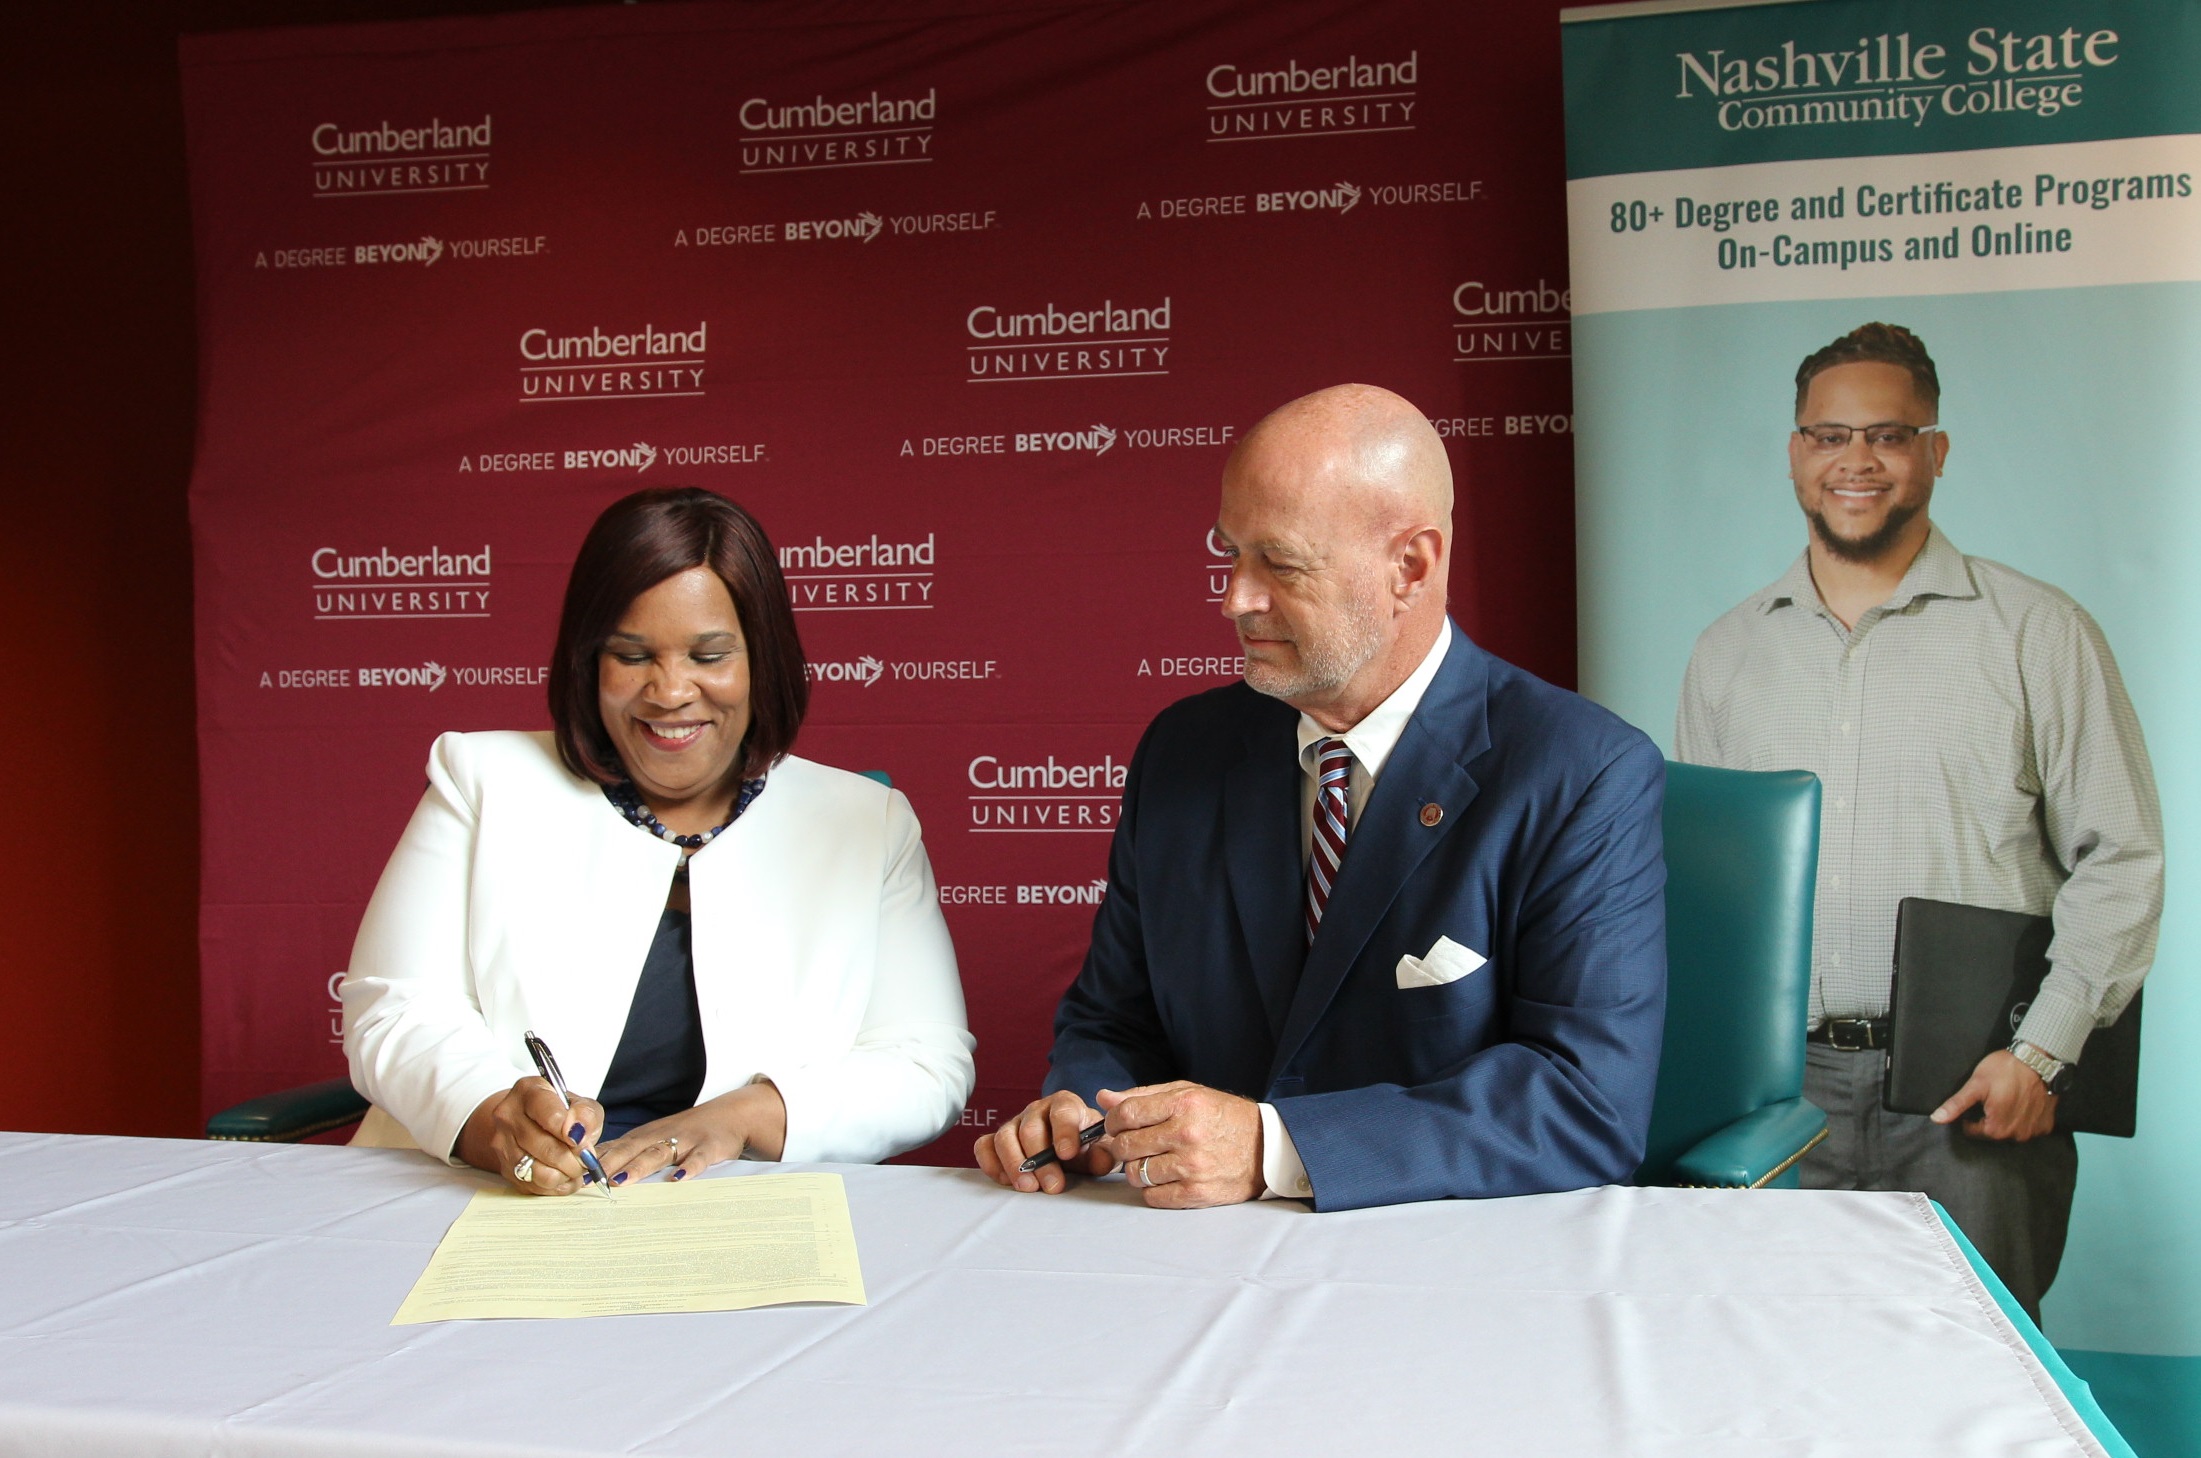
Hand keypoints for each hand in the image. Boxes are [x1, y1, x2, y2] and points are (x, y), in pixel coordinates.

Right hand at [456, 1078, 605, 1195]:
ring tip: (576, 1167)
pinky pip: (535, 1186)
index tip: (581, 1140)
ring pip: (539, 1171)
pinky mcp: (505, 1169)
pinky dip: (556, 1186)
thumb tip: (578, 1132)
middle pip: (544, 1146)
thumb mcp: (581, 1104)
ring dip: (565, 1175)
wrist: (533, 1123)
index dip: (569, 1130)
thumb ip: (586, 1114)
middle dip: (573, 1158)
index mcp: (528, 1091)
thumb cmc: (561, 1112)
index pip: (547, 1112)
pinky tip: (565, 1176)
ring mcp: (502, 1144)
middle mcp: (508, 1116)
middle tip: (586, 1158)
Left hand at [596, 1081, 787, 1185]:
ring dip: (638, 1166)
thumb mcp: (652, 1139)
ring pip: (659, 1153)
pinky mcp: (710, 1147)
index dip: (592, 1160)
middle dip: (608, 1163)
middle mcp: (660, 1136)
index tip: (572, 1174)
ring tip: (621, 1180)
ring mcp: (686, 1140)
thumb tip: (588, 1170)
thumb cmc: (684, 1133)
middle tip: (589, 1180)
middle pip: (630, 1148)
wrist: (730, 1115)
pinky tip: (678, 1179)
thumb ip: (624, 1152)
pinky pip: (699, 1158)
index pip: (614, 1147)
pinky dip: (689, 1168)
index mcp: (644, 1136)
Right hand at [975, 1091, 1112, 1193]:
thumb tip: (1100, 1160)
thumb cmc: (1085, 1147)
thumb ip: (1103, 1154)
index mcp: (1065, 1105)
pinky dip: (991, 1163)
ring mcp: (1014, 1124)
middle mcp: (1037, 1110)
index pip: (1063, 1110)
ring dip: (1014, 1164)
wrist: (1071, 1149)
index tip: (1068, 1154)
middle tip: (1053, 1186)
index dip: (1064, 1132)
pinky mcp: (997, 1140)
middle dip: (1041, 1160)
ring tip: (1028, 1187)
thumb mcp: (1100, 1150)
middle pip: (1030, 1128)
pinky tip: (1006, 1181)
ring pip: (1004, 1136)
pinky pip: (984, 1146)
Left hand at [1097, 1081, 1263, 1208]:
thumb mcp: (1188, 1093)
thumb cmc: (1223, 1117)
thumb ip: (1143, 1096)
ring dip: (1137, 1169)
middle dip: (1121, 1146)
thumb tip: (1103, 1098)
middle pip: (1125, 1146)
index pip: (1125, 1114)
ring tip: (1152, 1161)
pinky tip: (1165, 1178)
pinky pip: (1152, 1196)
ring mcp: (1191, 1166)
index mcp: (1183, 1104)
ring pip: (1135, 1174)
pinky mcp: (1197, 1193)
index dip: (1112, 1121)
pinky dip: (1152, 1189)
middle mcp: (1186, 1134)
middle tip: (1132, 1145)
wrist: (1266, 1148)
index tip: (1117, 1125)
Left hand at [1932, 1050, 2058, 1140]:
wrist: (2038, 1060)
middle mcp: (2016, 1136)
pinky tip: (2021, 1103)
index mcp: (1996, 1129)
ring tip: (2005, 1099)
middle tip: (1991, 1098)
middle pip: (1992, 1132)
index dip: (1968, 1117)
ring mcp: (2033, 1132)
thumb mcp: (1976, 1084)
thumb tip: (1936, 1119)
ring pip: (2011, 1130)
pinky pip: (2029, 1127)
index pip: (1973, 1131)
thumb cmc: (2005, 1070)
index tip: (1975, 1102)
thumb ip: (1956, 1104)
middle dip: (1987, 1118)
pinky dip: (2024, 1118)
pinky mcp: (2046, 1125)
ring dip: (2006, 1119)